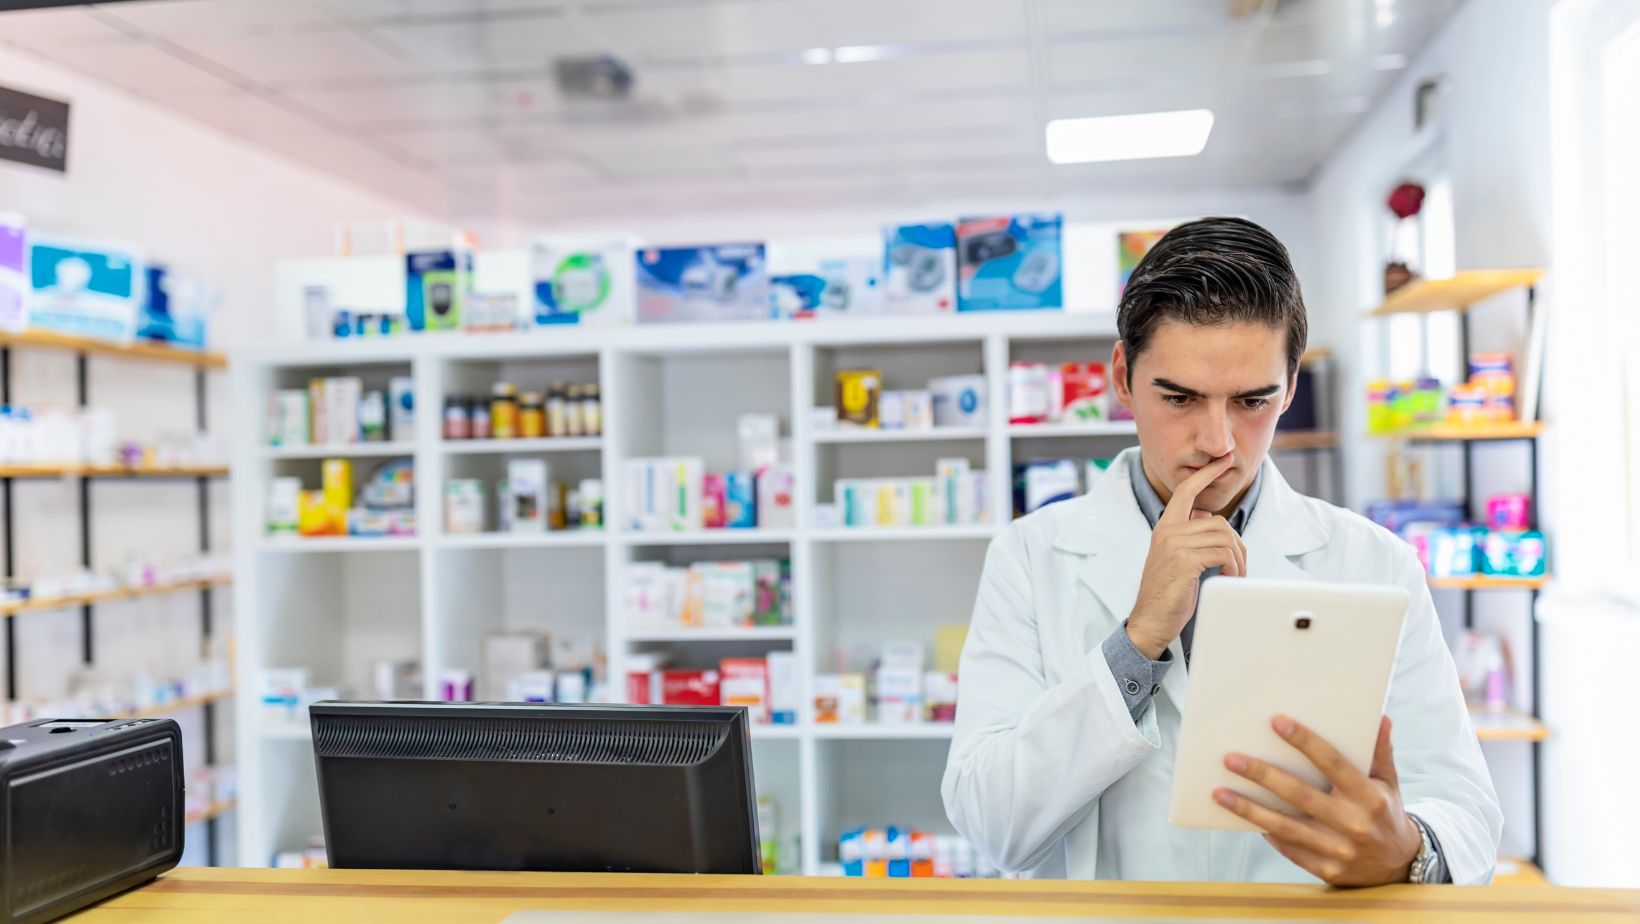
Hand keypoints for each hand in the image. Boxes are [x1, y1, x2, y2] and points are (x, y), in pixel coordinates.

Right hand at [1126, 453, 1246, 658]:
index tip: (1223, 460)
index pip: (1185, 491)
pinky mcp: (1184, 560)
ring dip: (1238, 559)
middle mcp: (1167, 531)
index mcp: (1165, 527)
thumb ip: (1189, 534)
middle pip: (1219, 521)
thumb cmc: (1168, 593)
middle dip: (1237, 545)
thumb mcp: (1177, 557)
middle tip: (1238, 566)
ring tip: (1234, 575)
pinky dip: (1234, 567)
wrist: (1150, 620)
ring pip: (1224, 537)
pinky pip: (1223, 553)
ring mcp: (1174, 544)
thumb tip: (1207, 515)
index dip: (1206, 474)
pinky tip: (1228, 577)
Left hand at [1214, 716, 1422, 886]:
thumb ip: (1380, 752)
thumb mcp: (1389, 782)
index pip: (1332, 763)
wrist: (1399, 865)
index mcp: (1369, 796)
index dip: (1305, 742)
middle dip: (1262, 775)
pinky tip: (1243, 817)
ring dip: (1249, 809)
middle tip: (1231, 758)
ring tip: (1220, 793)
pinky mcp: (1327, 870)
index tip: (1276, 722)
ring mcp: (1338, 850)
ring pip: (1285, 826)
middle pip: (1299, 794)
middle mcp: (1353, 823)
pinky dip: (1266, 832)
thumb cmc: (1386, 813)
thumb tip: (1379, 717)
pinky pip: (1289, 848)